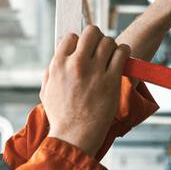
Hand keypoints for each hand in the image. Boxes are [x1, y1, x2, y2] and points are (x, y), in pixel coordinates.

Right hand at [40, 26, 130, 157]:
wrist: (74, 137)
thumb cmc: (61, 118)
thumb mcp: (46, 93)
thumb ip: (49, 74)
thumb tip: (55, 63)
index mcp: (58, 65)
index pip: (72, 37)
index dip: (79, 42)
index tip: (85, 51)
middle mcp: (76, 64)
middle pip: (92, 33)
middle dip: (97, 38)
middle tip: (101, 49)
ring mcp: (94, 71)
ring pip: (108, 41)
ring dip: (112, 46)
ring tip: (112, 56)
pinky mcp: (111, 80)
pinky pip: (122, 53)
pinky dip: (124, 52)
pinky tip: (123, 58)